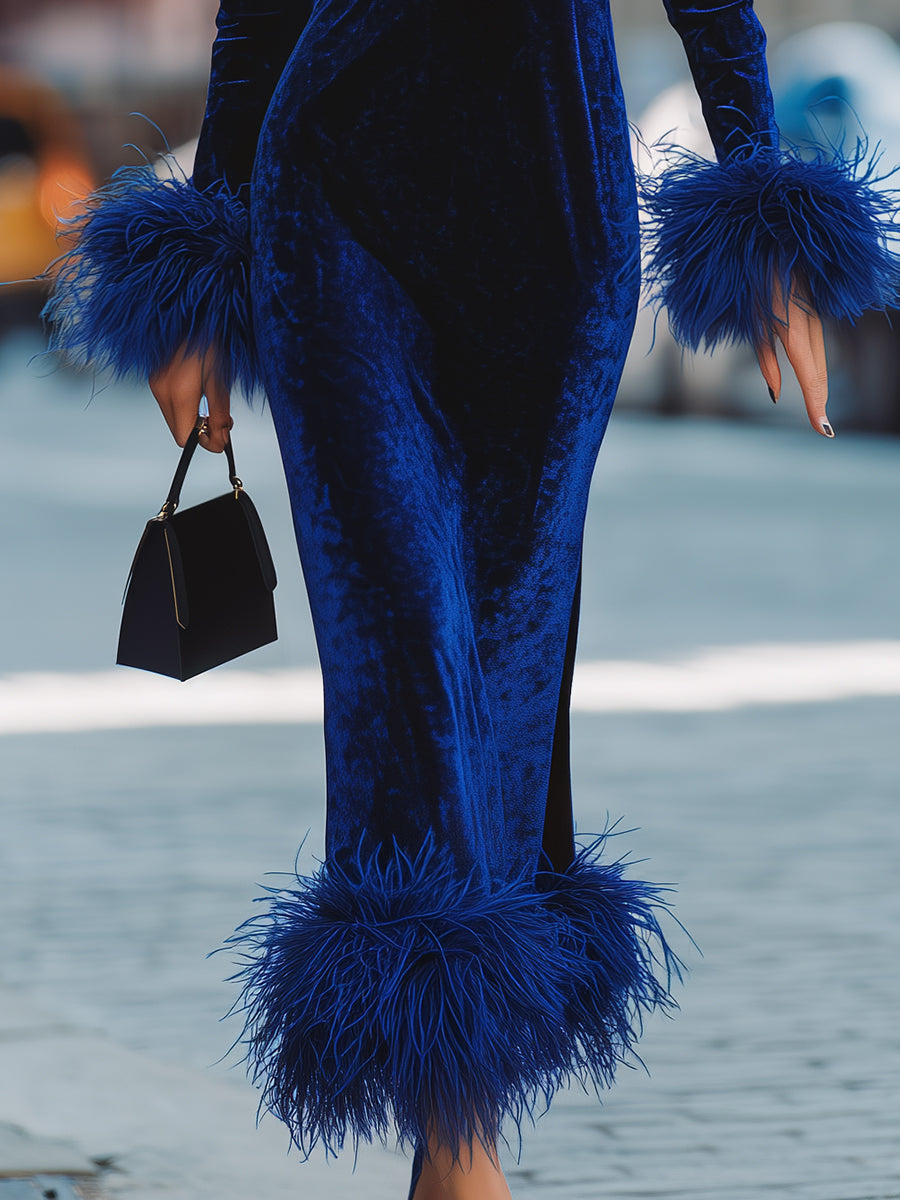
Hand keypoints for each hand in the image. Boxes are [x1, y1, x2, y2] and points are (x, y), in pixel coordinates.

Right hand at [149, 343, 232, 451]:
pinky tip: (199, 393)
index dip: (205, 443)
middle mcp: (161, 391)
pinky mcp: (155, 377)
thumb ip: (220, 415)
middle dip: (201, 432)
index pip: (185, 439)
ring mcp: (155, 383)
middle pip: (178, 431)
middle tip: (222, 420)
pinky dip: (185, 407)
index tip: (222, 437)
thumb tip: (221, 441)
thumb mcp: (222, 381)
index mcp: (178, 393)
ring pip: (174, 419)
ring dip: (193, 419)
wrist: (194, 311)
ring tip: (213, 403)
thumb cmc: (210, 340)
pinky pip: (170, 404)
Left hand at [755, 278, 832, 437]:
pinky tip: (809, 373)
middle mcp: (812, 321)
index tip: (824, 430)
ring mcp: (818, 312)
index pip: (810, 376)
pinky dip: (812, 360)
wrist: (777, 235)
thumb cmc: (754, 278)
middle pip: (818, 370)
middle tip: (822, 428)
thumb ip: (765, 359)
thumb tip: (775, 395)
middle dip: (818, 398)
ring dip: (815, 380)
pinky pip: (815, 340)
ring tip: (816, 408)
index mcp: (793, 326)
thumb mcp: (752, 320)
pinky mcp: (817, 306)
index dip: (816, 405)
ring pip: (818, 356)